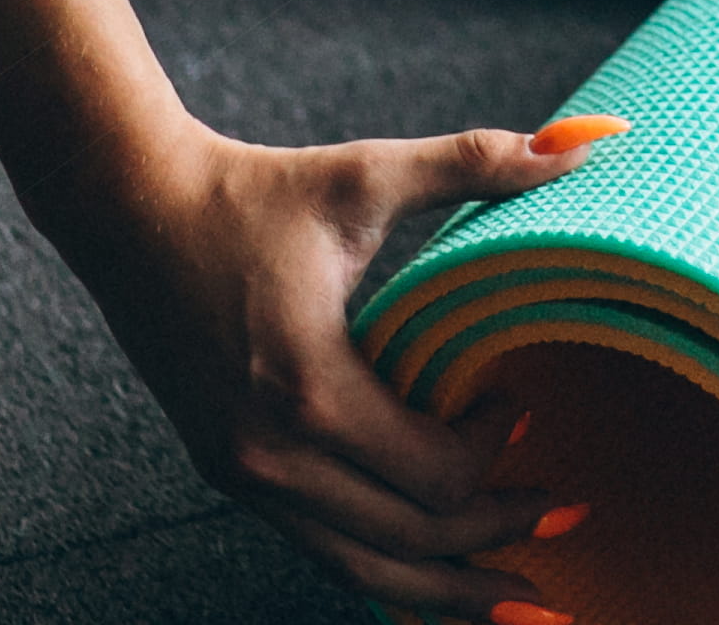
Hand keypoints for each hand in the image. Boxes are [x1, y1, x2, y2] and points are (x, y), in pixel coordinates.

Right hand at [51, 113, 619, 610]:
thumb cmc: (253, 193)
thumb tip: (588, 140)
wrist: (130, 210)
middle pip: (412, 541)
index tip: (520, 400)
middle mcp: (272, 456)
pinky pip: (324, 552)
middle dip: (495, 536)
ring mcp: (244, 477)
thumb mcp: (366, 175)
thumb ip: (477, 162)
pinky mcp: (229, 475)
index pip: (436, 476)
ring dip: (446, 589)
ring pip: (364, 572)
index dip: (497, 451)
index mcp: (310, 391)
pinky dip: (386, 573)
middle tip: (561, 514)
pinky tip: (435, 580)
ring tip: (519, 597)